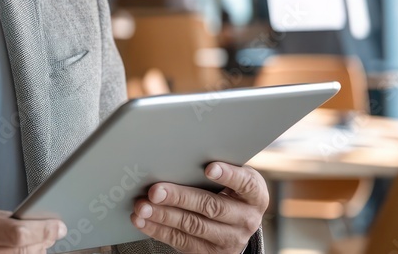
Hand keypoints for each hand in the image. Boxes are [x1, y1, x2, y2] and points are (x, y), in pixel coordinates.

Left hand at [131, 162, 267, 253]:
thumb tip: (177, 153)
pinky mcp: (210, 253)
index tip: (209, 168)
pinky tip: (142, 220)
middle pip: (211, 207)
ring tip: (142, 206)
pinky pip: (181, 241)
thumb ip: (216, 168)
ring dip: (163, 215)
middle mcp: (246, 219)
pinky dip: (158, 229)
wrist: (236, 224)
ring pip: (192, 226)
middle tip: (155, 190)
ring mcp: (229, 240)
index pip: (246, 184)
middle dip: (180, 197)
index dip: (228, 176)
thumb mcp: (233, 178)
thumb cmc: (228, 189)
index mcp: (255, 195)